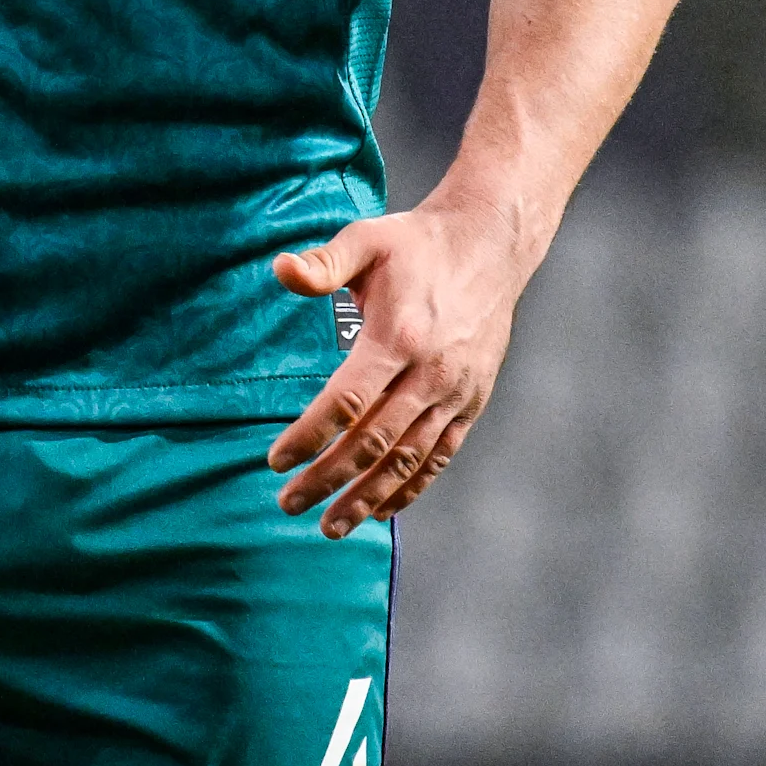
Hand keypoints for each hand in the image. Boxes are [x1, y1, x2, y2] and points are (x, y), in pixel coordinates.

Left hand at [262, 197, 542, 538]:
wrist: (489, 246)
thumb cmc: (416, 244)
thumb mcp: (366, 240)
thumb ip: (323, 263)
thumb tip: (279, 269)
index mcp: (399, 336)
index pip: (347, 401)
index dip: (310, 436)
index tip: (276, 461)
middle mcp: (430, 372)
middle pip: (374, 441)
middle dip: (329, 478)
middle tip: (290, 503)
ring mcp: (455, 392)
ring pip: (408, 458)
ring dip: (368, 496)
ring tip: (331, 525)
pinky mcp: (472, 401)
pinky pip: (440, 455)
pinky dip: (411, 486)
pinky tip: (382, 510)